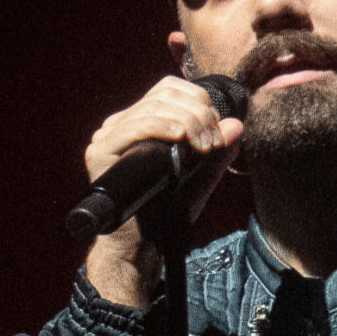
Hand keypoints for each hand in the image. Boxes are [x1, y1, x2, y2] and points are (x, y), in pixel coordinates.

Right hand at [83, 76, 244, 307]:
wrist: (144, 246)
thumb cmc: (168, 213)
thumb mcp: (202, 177)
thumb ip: (218, 150)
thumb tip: (236, 124)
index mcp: (141, 123)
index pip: (170, 89)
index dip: (200, 101)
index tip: (217, 132)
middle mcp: (122, 124)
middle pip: (164, 94)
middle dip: (199, 113)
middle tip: (213, 142)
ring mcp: (109, 137)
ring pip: (153, 107)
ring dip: (187, 122)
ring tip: (203, 146)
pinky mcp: (100, 152)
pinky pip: (133, 127)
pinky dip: (163, 127)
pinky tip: (181, 138)